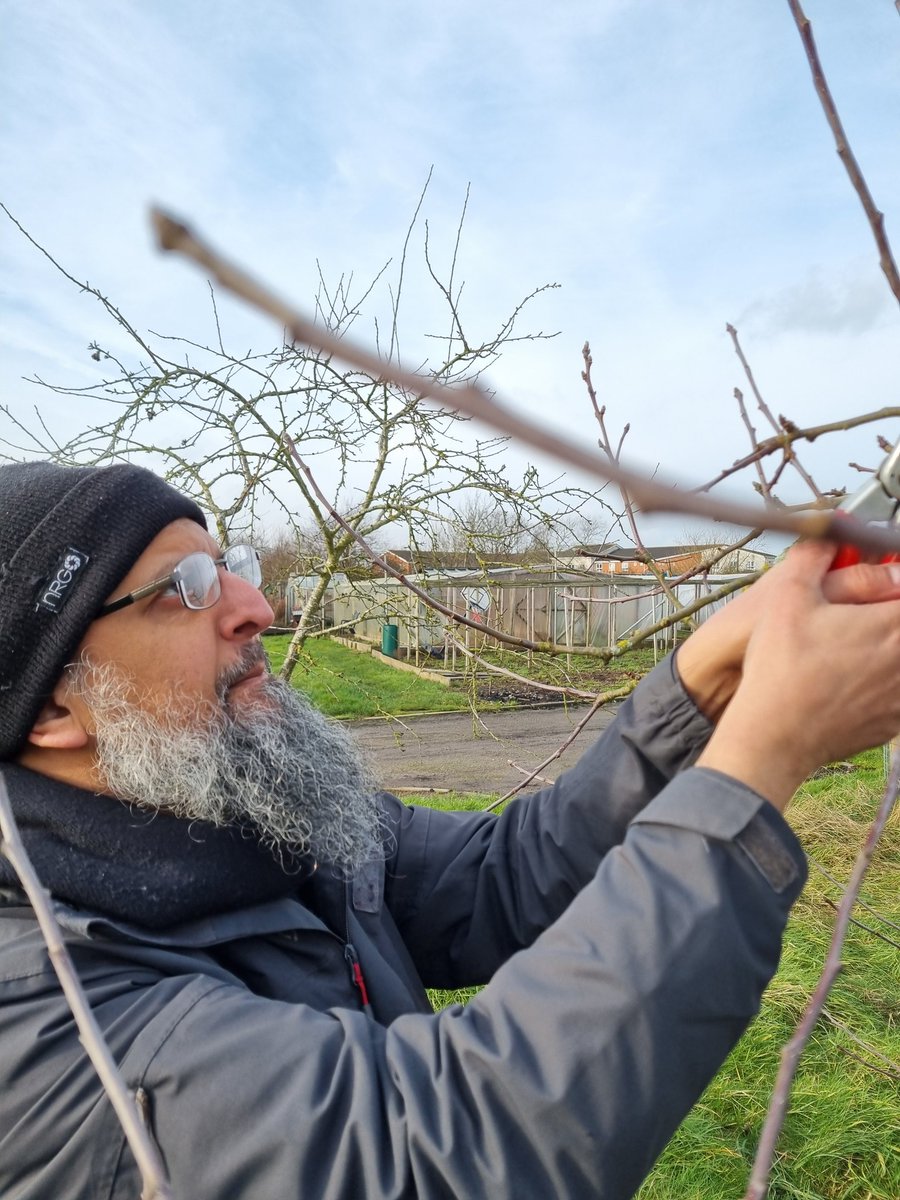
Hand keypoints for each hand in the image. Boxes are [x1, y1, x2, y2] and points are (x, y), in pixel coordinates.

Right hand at [696, 540, 899, 810]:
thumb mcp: (786, 597)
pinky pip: (897, 694)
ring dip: (888, 648)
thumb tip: (828, 533)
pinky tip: (858, 679)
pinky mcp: (892, 723)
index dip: (895, 582)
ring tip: (855, 646)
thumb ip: (813, 557)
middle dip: (888, 612)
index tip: (886, 581)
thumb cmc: (779, 668)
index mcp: (891, 623)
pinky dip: (885, 683)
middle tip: (869, 611)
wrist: (773, 736)